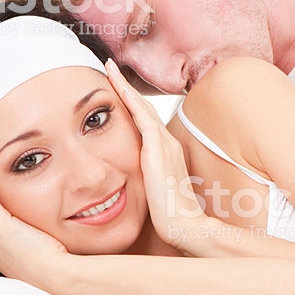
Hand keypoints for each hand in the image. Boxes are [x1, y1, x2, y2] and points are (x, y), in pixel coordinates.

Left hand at [104, 59, 206, 251]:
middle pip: (143, 108)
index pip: (145, 121)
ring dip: (124, 86)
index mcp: (166, 152)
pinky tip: (117, 86)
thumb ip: (146, 181)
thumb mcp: (155, 192)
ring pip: (141, 107)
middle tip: (110, 68)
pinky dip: (129, 99)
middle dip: (126, 87)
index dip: (130, 102)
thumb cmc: (170, 216)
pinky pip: (141, 117)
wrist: (185, 226)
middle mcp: (167, 142)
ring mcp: (164, 144)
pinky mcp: (157, 150)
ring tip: (109, 69)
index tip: (115, 87)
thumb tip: (133, 183)